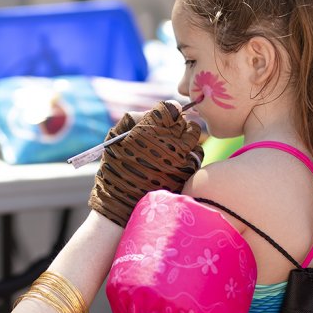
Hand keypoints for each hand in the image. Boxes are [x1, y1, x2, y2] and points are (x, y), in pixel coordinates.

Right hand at [88, 101, 202, 226]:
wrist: (121, 204)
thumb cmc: (115, 169)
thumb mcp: (115, 139)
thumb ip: (134, 119)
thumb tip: (155, 109)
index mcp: (146, 130)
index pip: (168, 108)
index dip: (167, 111)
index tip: (166, 115)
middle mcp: (164, 141)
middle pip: (184, 120)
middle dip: (179, 123)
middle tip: (172, 130)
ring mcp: (178, 157)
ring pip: (193, 135)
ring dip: (187, 136)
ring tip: (176, 144)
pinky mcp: (186, 171)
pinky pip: (197, 153)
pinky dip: (191, 152)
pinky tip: (179, 158)